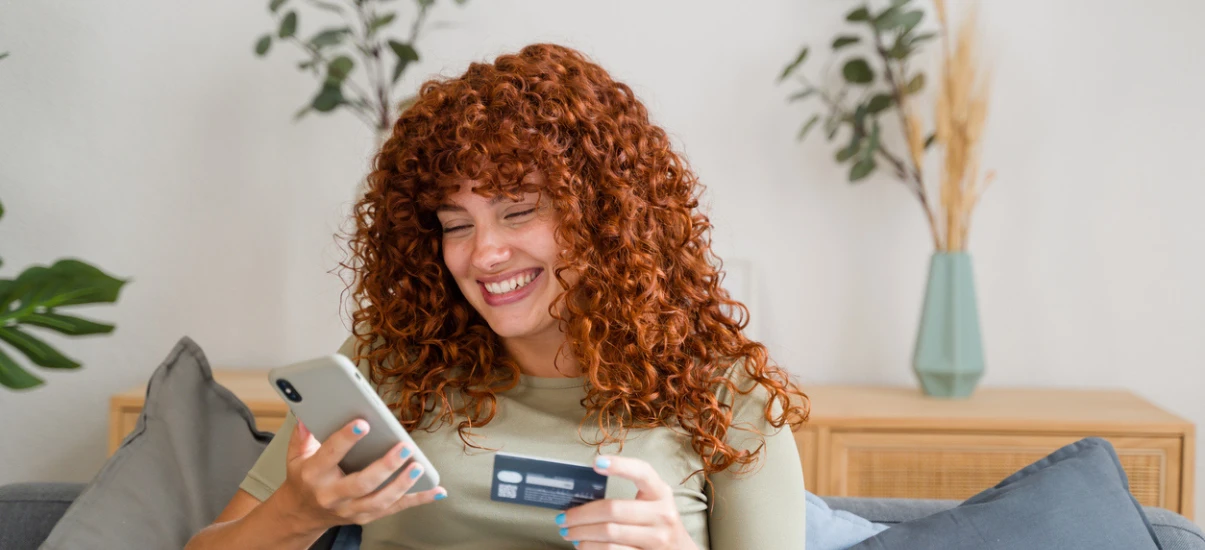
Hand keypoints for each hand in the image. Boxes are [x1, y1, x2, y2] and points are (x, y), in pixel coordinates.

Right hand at [275, 419, 445, 530]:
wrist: (302, 513)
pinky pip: (395, 508)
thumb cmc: (304, 477)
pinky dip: (418, 499)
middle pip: (361, 483)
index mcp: (314, 474)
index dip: (346, 439)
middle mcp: (332, 495)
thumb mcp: (296, 454)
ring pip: (379, 500)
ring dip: (402, 484)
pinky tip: (436, 490)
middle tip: (404, 447)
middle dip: (384, 466)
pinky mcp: (366, 517)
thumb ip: (303, 433)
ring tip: (418, 466)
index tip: (363, 424)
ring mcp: (350, 509)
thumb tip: (309, 410)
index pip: (330, 454)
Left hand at [556, 456, 696, 549]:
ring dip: (582, 534)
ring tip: (569, 533)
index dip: (620, 465)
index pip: (642, 472)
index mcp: (661, 493)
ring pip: (609, 535)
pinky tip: (583, 546)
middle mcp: (663, 515)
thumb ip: (628, 497)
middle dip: (581, 515)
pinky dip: (592, 549)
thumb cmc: (659, 524)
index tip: (596, 462)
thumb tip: (582, 497)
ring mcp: (657, 539)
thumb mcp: (653, 504)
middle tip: (563, 518)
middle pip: (613, 510)